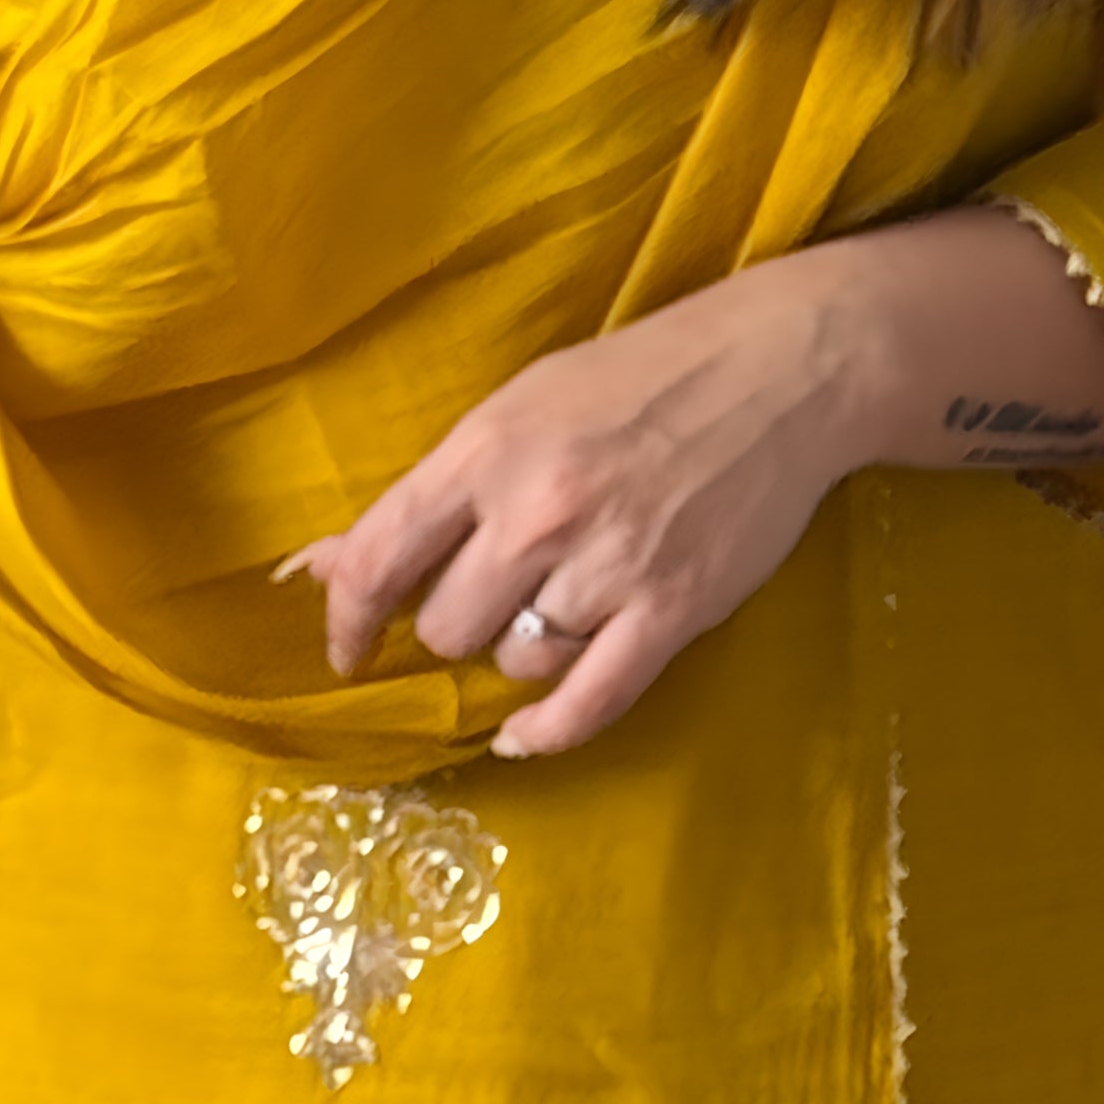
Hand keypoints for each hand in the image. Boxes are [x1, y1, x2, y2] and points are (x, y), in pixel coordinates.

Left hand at [298, 256, 871, 761]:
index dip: (345, 617)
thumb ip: (435, 489)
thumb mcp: (521, 404)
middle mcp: (536, 513)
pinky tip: (524, 733)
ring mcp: (607, 566)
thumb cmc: (639, 379)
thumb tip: (323, 563)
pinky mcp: (672, 610)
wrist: (779, 370)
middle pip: (444, 626)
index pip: (376, 556)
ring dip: (520, 648)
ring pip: (514, 662)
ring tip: (560, 602)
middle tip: (492, 592)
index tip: (347, 647)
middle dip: (454, 623)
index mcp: (487, 450)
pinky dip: (547, 730)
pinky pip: (588, 703)